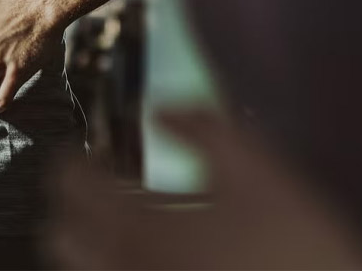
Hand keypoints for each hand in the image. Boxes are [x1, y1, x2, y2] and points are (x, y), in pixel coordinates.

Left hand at [47, 109, 361, 269]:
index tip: (83, 153)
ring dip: (88, 246)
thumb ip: (203, 126)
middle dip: (69, 209)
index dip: (70, 163)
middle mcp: (130, 269)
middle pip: (62, 238)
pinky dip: (118, 265)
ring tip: (120, 228)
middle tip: (95, 191)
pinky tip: (154, 257)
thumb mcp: (258, 168)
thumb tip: (158, 107)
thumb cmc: (300, 242)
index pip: (71, 187)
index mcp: (142, 230)